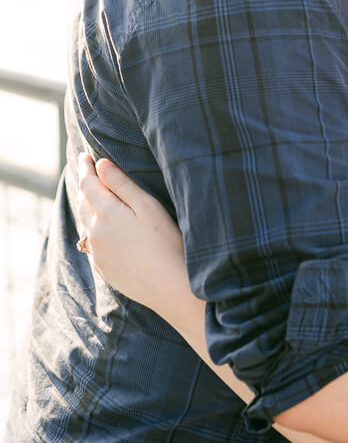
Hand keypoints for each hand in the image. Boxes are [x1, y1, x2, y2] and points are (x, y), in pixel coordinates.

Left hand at [76, 153, 188, 318]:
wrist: (169, 287)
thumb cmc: (165, 241)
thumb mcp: (147, 205)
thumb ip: (121, 184)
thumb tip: (101, 164)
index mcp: (105, 213)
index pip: (89, 184)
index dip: (86, 168)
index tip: (84, 156)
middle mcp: (95, 233)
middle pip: (83, 203)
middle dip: (84, 185)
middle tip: (84, 170)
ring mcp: (97, 253)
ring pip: (85, 223)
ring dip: (85, 206)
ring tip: (89, 195)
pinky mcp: (104, 268)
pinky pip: (91, 242)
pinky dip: (92, 228)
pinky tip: (99, 228)